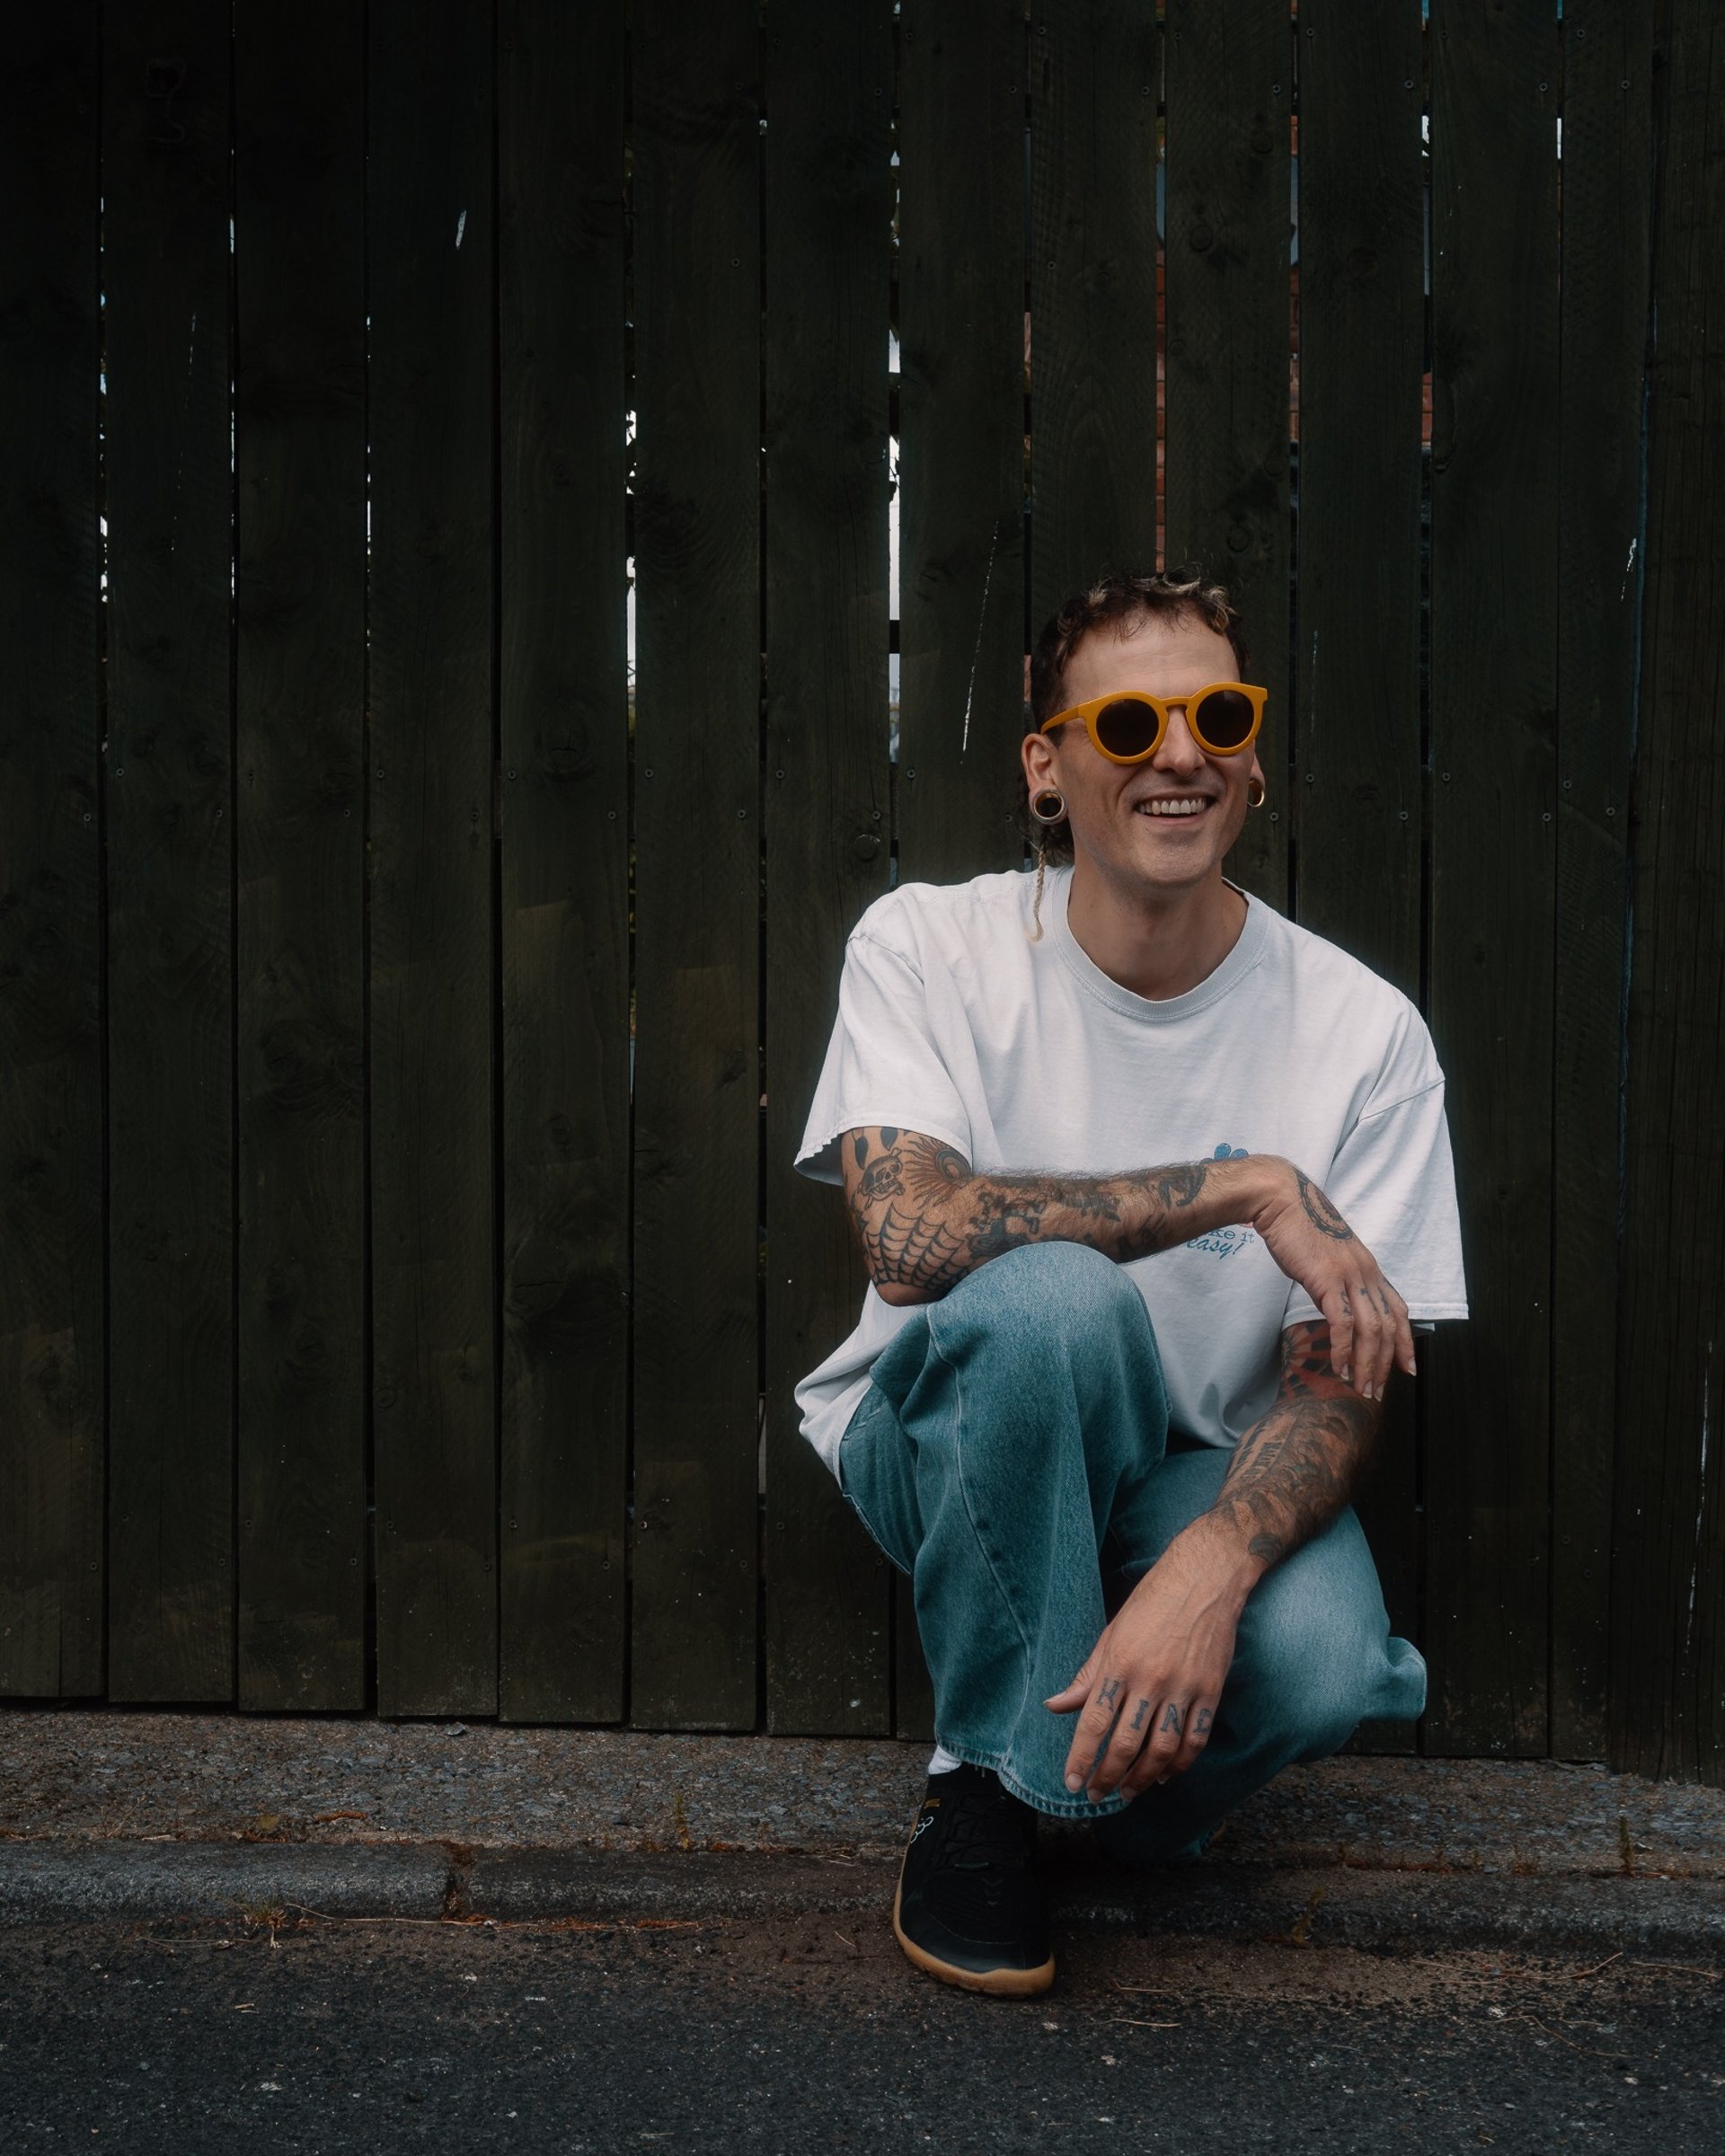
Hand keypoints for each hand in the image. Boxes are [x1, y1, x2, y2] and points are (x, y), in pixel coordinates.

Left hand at [1044, 1525, 1246, 1802]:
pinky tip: (1166, 1773)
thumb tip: (1055, 1705)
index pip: (1094, 1722)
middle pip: (1126, 1743)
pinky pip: (1195, 1739)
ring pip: (1162, 1750)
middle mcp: (1151, 1679)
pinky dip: (1181, 1763)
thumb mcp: (1111, 1633)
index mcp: (1119, 1662)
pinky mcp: (1211, 1691)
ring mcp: (1184, 1687)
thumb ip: (1087, 1676)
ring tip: (1129, 1792)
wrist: (1205, 1579)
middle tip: (1097, 1795)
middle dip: (1108, 1776)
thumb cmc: (1152, 1602)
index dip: (1081, 1757)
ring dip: (1143, 1778)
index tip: (1072, 1783)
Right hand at [1249, 1161, 1414, 1399]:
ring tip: (1360, 1388)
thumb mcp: (1326, 1260)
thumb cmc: (1298, 1228)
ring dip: (1367, 1364)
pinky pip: (1342, 1323)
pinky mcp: (1327, 1279)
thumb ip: (1336, 1284)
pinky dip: (1342, 1350)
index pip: (1398, 1310)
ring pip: (1370, 1330)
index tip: (1407, 1368)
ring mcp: (1350, 1276)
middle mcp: (1367, 1273)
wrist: (1281, 1200)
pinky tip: (1339, 1368)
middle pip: (1388, 1326)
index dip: (1406, 1342)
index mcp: (1369, 1268)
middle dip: (1385, 1363)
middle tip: (1378, 1391)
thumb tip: (1335, 1310)